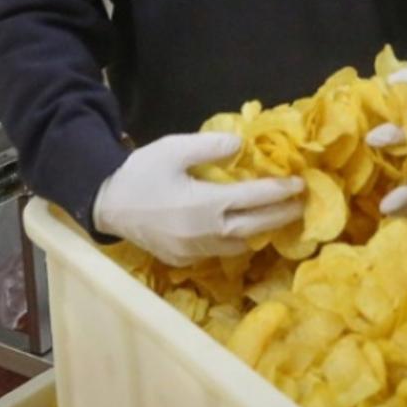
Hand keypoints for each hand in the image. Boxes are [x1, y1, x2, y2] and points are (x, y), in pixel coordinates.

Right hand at [92, 133, 304, 266]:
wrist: (104, 203)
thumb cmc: (141, 172)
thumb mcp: (176, 148)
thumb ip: (212, 147)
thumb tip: (242, 146)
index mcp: (206, 204)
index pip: (255, 198)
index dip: (281, 191)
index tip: (301, 184)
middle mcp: (204, 232)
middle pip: (256, 226)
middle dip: (282, 215)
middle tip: (302, 203)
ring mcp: (193, 250)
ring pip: (239, 244)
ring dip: (261, 231)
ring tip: (278, 216)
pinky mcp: (182, 259)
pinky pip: (218, 253)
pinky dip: (236, 241)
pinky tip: (244, 229)